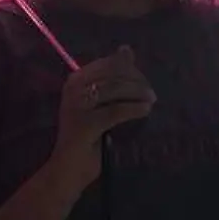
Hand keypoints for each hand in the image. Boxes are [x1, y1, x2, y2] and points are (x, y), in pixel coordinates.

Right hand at [47, 46, 154, 191]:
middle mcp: (73, 88)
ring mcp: (77, 106)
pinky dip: (134, 109)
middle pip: (114, 75)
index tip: (144, 81)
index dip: (131, 69)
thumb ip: (112, 77)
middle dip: (137, 82)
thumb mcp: (100, 102)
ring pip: (116, 90)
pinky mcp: (84, 124)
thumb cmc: (87, 137)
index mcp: (75, 79)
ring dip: (138, 94)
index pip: (110, 63)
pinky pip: (116, 111)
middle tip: (151, 93)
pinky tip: (145, 111)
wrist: (67, 170)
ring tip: (151, 101)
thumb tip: (126, 49)